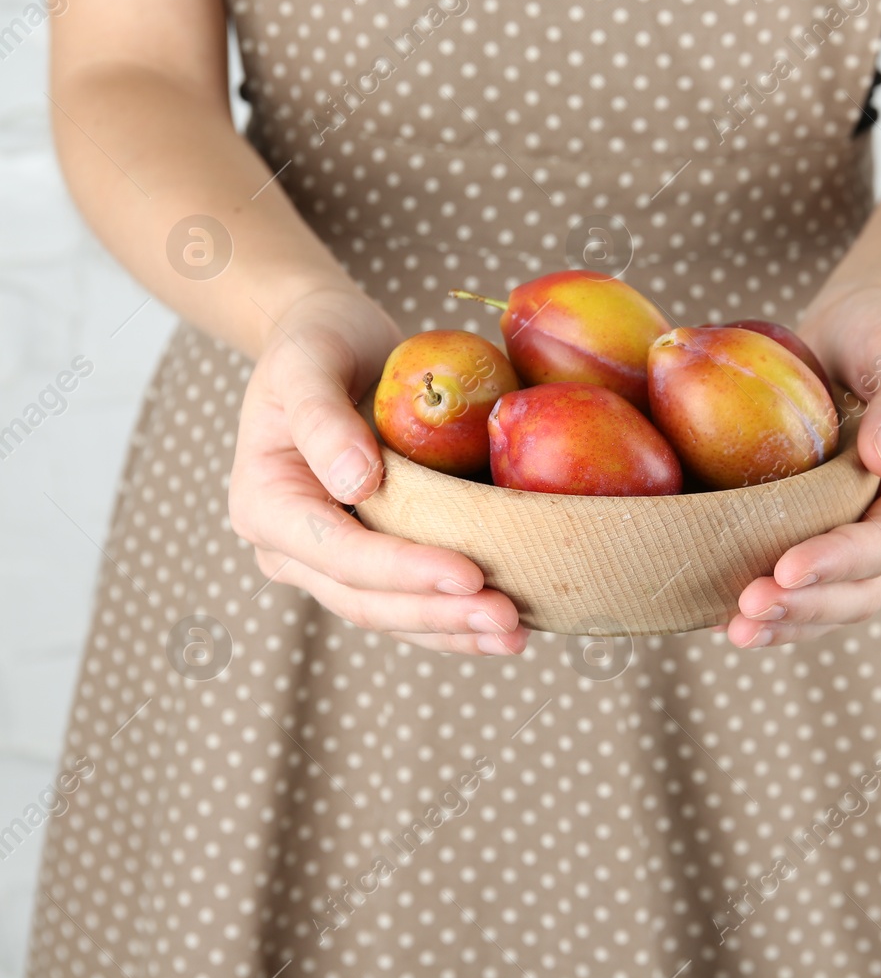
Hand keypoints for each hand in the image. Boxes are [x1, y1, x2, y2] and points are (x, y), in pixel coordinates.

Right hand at [228, 289, 528, 655]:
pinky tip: (506, 628)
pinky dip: (455, 617)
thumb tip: (356, 484)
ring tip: (516, 636)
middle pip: (366, 599)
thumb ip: (322, 418)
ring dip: (453, 630)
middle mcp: (293, 546)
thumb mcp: (308, 360)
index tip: (468, 574)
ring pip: (392, 613)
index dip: (403, 571)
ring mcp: (333, 559)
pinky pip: (412, 599)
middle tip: (508, 619)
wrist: (331, 341)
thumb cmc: (317, 342)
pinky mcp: (375, 556)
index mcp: (266, 504)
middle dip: (437, 616)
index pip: (338, 553)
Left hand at [722, 285, 880, 646]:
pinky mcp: (827, 538)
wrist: (859, 332)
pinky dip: (776, 609)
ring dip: (789, 622)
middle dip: (809, 606)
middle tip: (747, 610)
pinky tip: (725, 619)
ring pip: (836, 602)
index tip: (786, 568)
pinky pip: (807, 589)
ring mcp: (866, 538)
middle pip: (866, 589)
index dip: (843, 560)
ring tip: (735, 630)